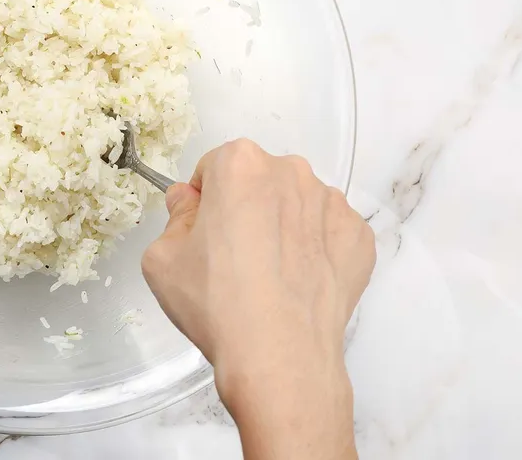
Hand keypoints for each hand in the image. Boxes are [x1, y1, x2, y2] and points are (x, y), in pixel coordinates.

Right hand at [142, 139, 374, 459]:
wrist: (280, 356)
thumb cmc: (217, 303)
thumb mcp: (162, 258)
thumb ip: (174, 216)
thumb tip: (188, 202)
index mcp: (240, 164)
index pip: (212, 169)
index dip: (202, 201)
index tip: (200, 233)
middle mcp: (291, 172)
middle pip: (257, 181)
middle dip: (244, 208)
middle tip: (231, 257)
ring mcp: (332, 204)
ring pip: (295, 206)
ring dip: (281, 227)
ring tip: (267, 276)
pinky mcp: (359, 238)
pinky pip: (328, 234)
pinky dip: (314, 251)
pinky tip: (296, 284)